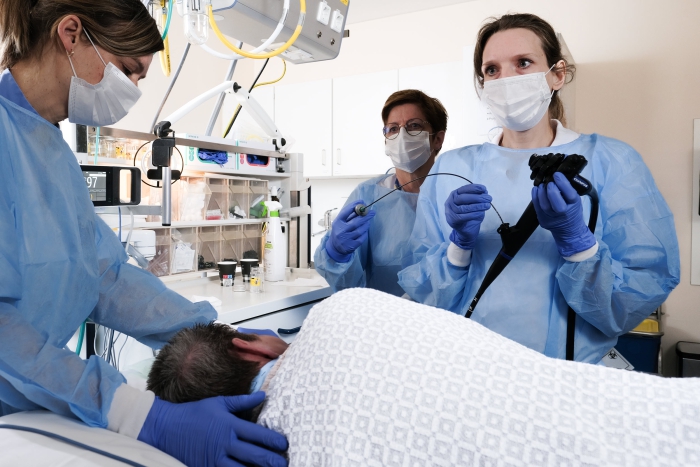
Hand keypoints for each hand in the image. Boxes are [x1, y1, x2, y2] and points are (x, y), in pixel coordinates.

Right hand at [139, 392, 287, 466]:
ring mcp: (215, 459)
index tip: (285, 444)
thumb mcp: (219, 403)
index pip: (258, 434)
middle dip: (272, 460)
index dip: (274, 441)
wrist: (166, 428)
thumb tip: (263, 395)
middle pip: (254, 455)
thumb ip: (242, 401)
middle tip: (285, 463)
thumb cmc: (195, 414)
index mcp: (230, 425)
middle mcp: (225, 443)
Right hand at [325, 200, 375, 262]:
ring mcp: (346, 239)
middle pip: (356, 222)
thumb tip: (361, 205)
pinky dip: (365, 233)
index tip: (362, 202)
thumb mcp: (341, 222)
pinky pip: (362, 237)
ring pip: (360, 230)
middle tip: (372, 212)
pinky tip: (364, 231)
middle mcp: (341, 231)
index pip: (345, 212)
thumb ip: (349, 215)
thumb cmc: (340, 231)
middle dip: (365, 216)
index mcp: (337, 222)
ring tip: (367, 222)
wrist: (335, 247)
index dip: (354, 206)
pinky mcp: (351, 246)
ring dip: (366, 225)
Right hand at [444, 184, 491, 249]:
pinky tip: (481, 213)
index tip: (484, 189)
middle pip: (462, 198)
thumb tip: (484, 191)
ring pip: (463, 208)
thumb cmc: (471, 215)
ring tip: (487, 205)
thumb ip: (478, 197)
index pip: (463, 189)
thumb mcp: (476, 204)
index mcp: (454, 195)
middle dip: (477, 197)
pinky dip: (473, 214)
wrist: (467, 231)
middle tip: (488, 198)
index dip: (474, 188)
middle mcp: (449, 202)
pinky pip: (463, 217)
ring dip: (477, 206)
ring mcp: (450, 212)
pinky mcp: (452, 221)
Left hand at [532, 172, 595, 256]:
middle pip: (557, 203)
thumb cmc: (573, 212)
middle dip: (551, 190)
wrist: (569, 232)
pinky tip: (535, 190)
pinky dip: (535, 198)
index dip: (563, 183)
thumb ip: (568, 191)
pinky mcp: (543, 221)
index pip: (570, 194)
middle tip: (549, 182)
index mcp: (575, 206)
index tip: (557, 174)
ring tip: (541, 185)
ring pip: (544, 206)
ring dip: (541, 193)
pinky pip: (537, 208)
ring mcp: (552, 219)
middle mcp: (564, 214)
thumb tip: (557, 176)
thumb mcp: (576, 202)